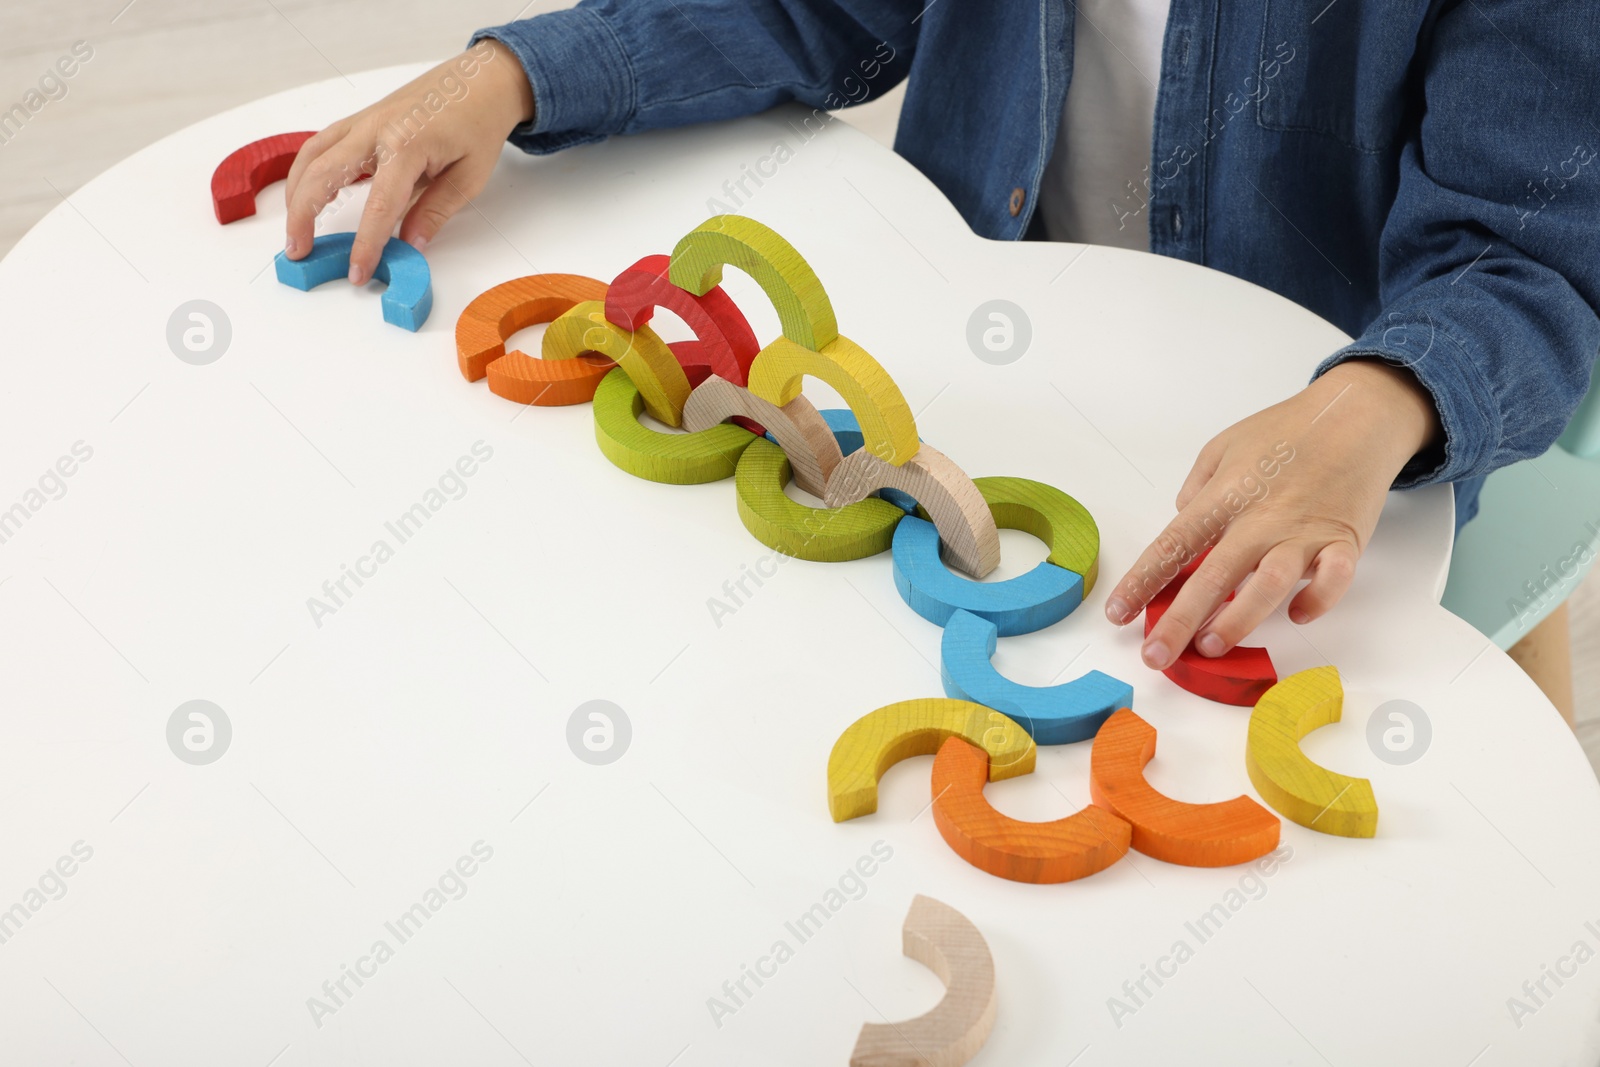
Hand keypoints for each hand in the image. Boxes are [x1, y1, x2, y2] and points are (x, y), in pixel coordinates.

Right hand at [282, 39, 533, 283]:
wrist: (478, 80)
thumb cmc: (478, 124)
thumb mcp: (469, 176)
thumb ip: (435, 212)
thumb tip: (409, 245)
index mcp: (407, 144)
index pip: (379, 205)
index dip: (366, 243)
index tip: (358, 272)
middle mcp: (376, 129)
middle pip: (323, 174)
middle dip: (303, 216)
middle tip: (298, 252)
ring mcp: (362, 121)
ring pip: (312, 156)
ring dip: (295, 194)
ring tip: (296, 231)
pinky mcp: (359, 120)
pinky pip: (321, 145)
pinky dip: (306, 171)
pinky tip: (306, 196)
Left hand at [1104, 359, 1441, 668]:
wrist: (1357, 414)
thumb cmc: (1285, 430)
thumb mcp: (1224, 446)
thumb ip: (1197, 488)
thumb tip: (1179, 521)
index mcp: (1225, 494)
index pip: (1174, 543)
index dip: (1143, 581)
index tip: (1118, 613)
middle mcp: (1261, 517)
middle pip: (1213, 575)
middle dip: (1180, 620)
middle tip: (1156, 656)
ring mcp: (1303, 531)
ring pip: (1269, 584)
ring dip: (1240, 618)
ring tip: (1212, 646)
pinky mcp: (1344, 540)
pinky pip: (1334, 579)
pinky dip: (1317, 600)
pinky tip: (1296, 615)